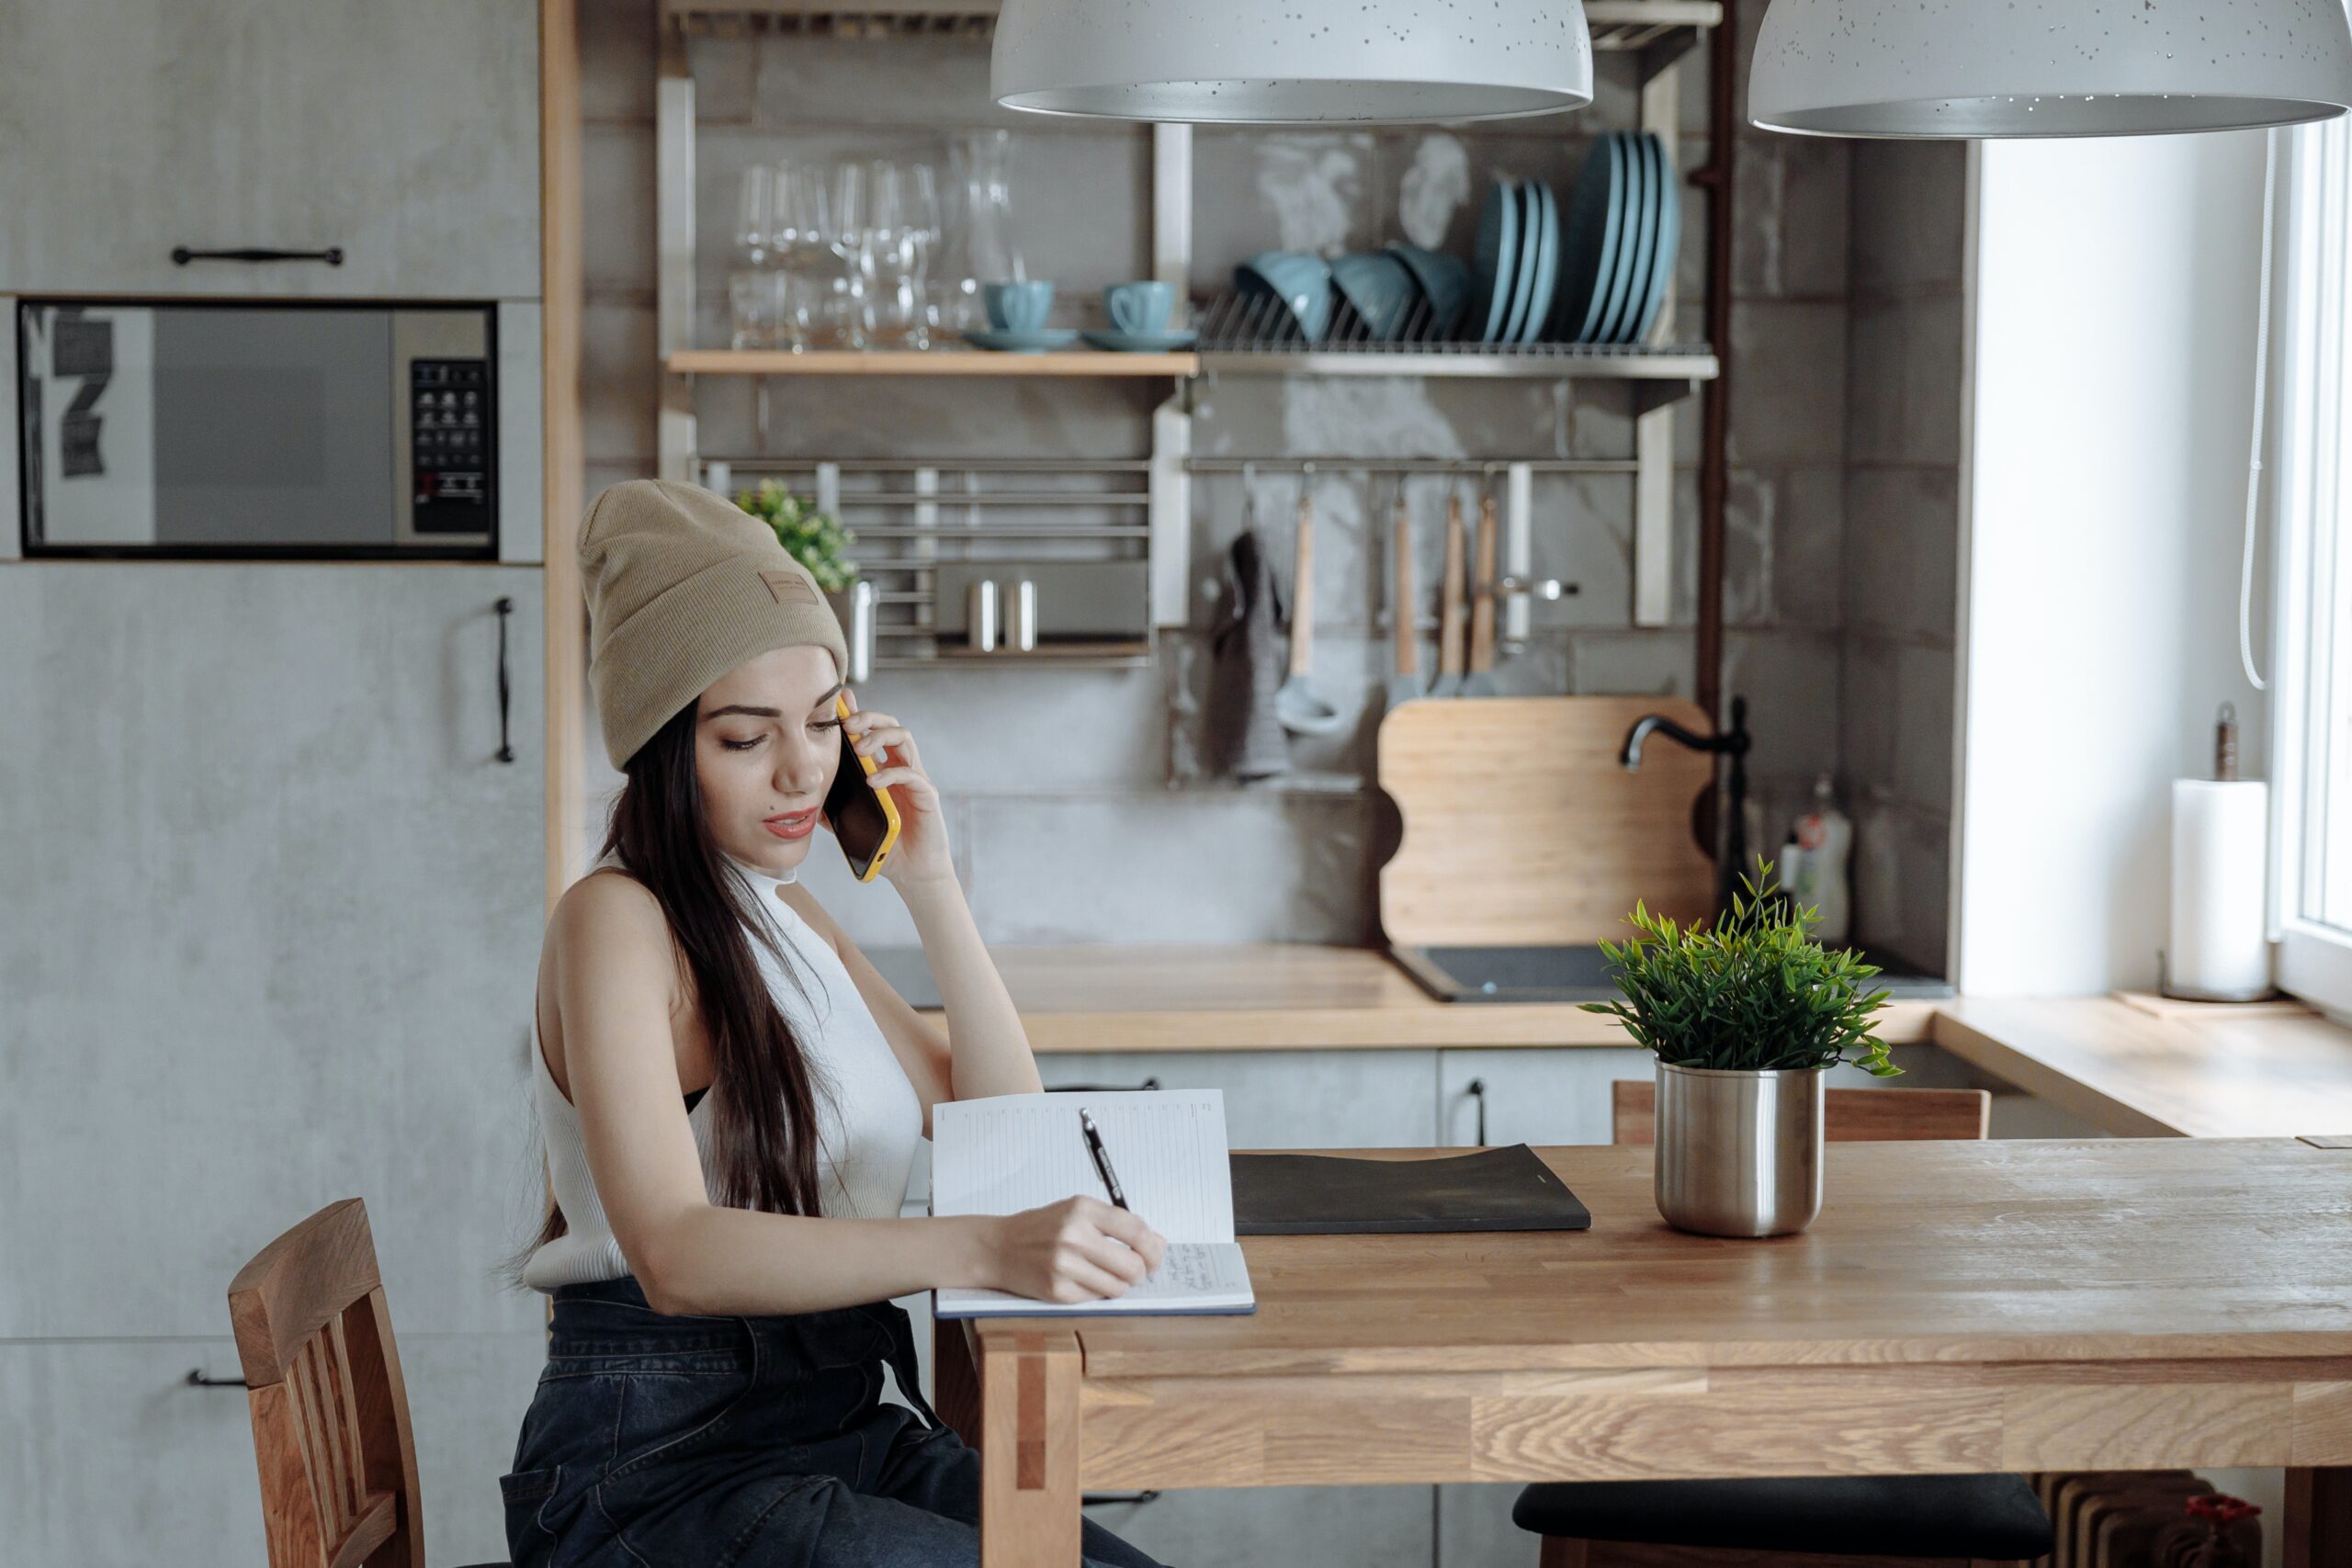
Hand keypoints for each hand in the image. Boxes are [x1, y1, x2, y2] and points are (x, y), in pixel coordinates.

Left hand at [830, 693, 952, 888]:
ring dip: (879, 737)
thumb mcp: (853, 825)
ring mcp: (916, 780)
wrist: (913, 872)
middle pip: (891, 725)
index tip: (841, 702)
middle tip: (847, 724)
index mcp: (884, 770)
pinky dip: (890, 774)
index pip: (873, 732)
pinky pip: (911, 775)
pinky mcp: (927, 796)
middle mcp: (902, 768)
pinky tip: (873, 781)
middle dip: (869, 718)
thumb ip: (835, 809)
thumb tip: (808, 801)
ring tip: (859, 748)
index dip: (859, 714)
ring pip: (905, 739)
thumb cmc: (887, 846)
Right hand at [989, 1196, 1168, 1304]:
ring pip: (1117, 1287)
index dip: (1153, 1248)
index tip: (1155, 1256)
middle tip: (1134, 1271)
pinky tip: (1082, 1281)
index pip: (1136, 1231)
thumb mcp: (1077, 1211)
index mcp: (1082, 1209)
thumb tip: (1157, 1243)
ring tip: (1103, 1275)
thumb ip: (1116, 1224)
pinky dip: (1095, 1293)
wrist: (999, 1247)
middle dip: (1140, 1272)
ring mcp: (1063, 1265)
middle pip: (1132, 1265)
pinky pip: (1095, 1299)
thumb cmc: (1042, 1228)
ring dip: (1118, 1285)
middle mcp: (1073, 1235)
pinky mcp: (1056, 1290)